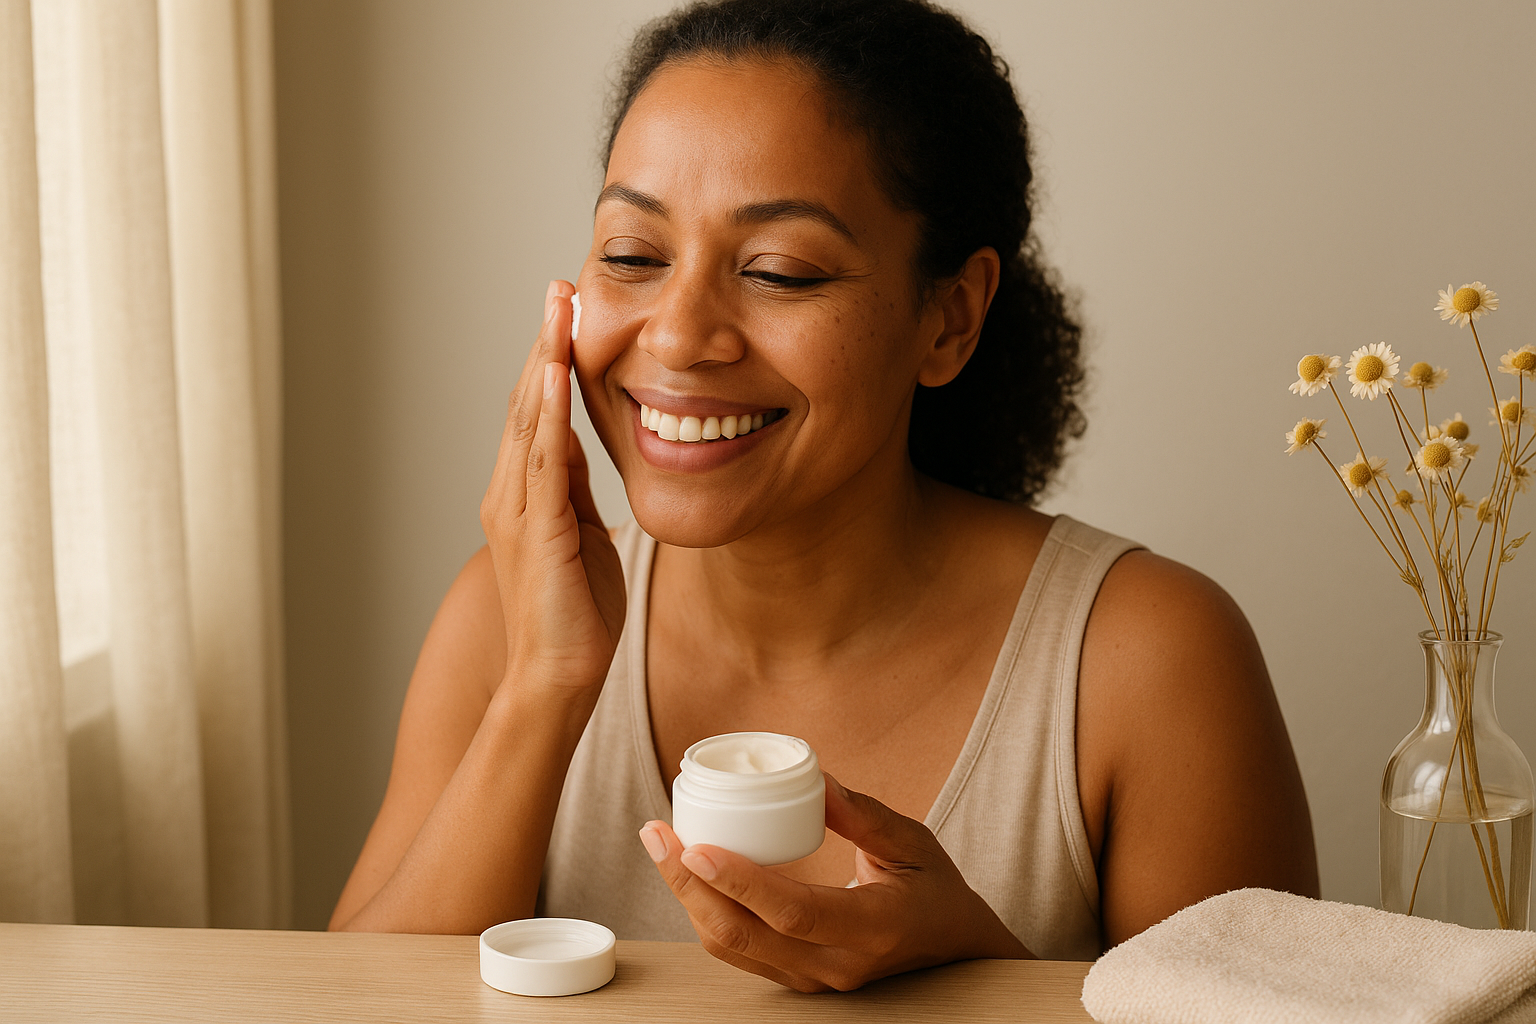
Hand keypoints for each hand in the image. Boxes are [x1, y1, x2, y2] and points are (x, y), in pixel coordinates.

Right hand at [480, 281, 624, 697]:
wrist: (557, 678)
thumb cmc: (576, 617)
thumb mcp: (582, 535)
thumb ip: (573, 489)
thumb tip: (577, 442)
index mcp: (524, 494)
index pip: (537, 413)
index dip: (551, 360)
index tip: (568, 313)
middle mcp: (510, 493)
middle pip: (527, 403)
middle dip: (546, 343)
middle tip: (561, 289)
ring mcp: (518, 510)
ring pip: (530, 420)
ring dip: (547, 360)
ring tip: (560, 309)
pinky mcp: (538, 529)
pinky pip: (543, 460)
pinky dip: (549, 413)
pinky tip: (559, 374)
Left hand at [639, 773, 1031, 991]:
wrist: (951, 946)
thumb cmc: (933, 887)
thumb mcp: (913, 841)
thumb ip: (864, 814)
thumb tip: (815, 779)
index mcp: (873, 928)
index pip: (794, 912)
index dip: (740, 881)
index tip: (696, 845)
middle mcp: (838, 964)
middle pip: (745, 934)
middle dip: (689, 884)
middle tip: (657, 835)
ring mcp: (815, 979)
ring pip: (732, 947)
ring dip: (688, 897)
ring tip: (662, 846)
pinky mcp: (798, 978)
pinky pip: (738, 951)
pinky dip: (705, 912)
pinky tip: (689, 874)